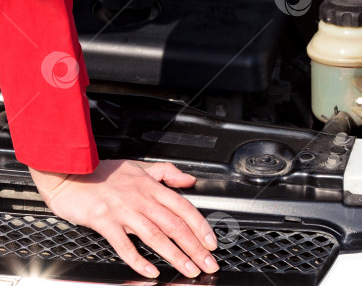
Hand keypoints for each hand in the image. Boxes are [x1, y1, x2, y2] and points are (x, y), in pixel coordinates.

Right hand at [29, 160, 218, 278]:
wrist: (72, 174)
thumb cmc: (105, 172)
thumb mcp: (141, 166)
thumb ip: (167, 173)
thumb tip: (190, 180)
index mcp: (152, 187)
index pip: (184, 207)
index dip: (200, 225)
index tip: (212, 242)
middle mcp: (142, 199)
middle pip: (175, 225)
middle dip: (195, 247)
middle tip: (209, 263)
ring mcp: (124, 211)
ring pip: (156, 236)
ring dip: (175, 256)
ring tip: (189, 270)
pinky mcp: (105, 222)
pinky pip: (125, 245)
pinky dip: (139, 260)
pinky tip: (152, 272)